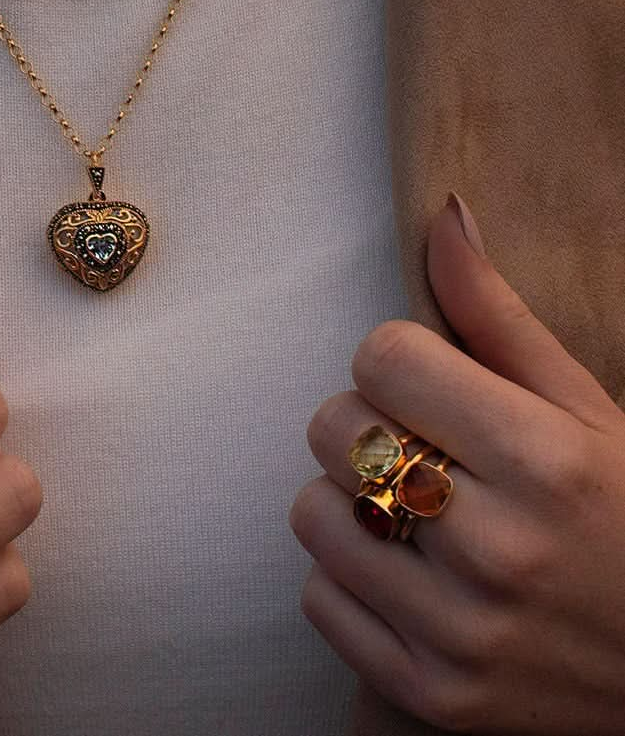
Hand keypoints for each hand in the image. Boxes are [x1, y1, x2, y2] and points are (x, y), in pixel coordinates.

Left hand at [290, 193, 624, 734]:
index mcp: (545, 459)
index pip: (381, 356)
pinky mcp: (428, 692)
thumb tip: (443, 214)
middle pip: (334, 426)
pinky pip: (319, 598)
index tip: (427, 387)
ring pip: (312, 511)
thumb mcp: (589, 412)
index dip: (398, 363)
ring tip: (412, 515)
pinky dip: (349, 581)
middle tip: (420, 449)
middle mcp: (499, 547)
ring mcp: (459, 631)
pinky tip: (410, 578)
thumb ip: (500, 317)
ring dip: (349, 501)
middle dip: (366, 424)